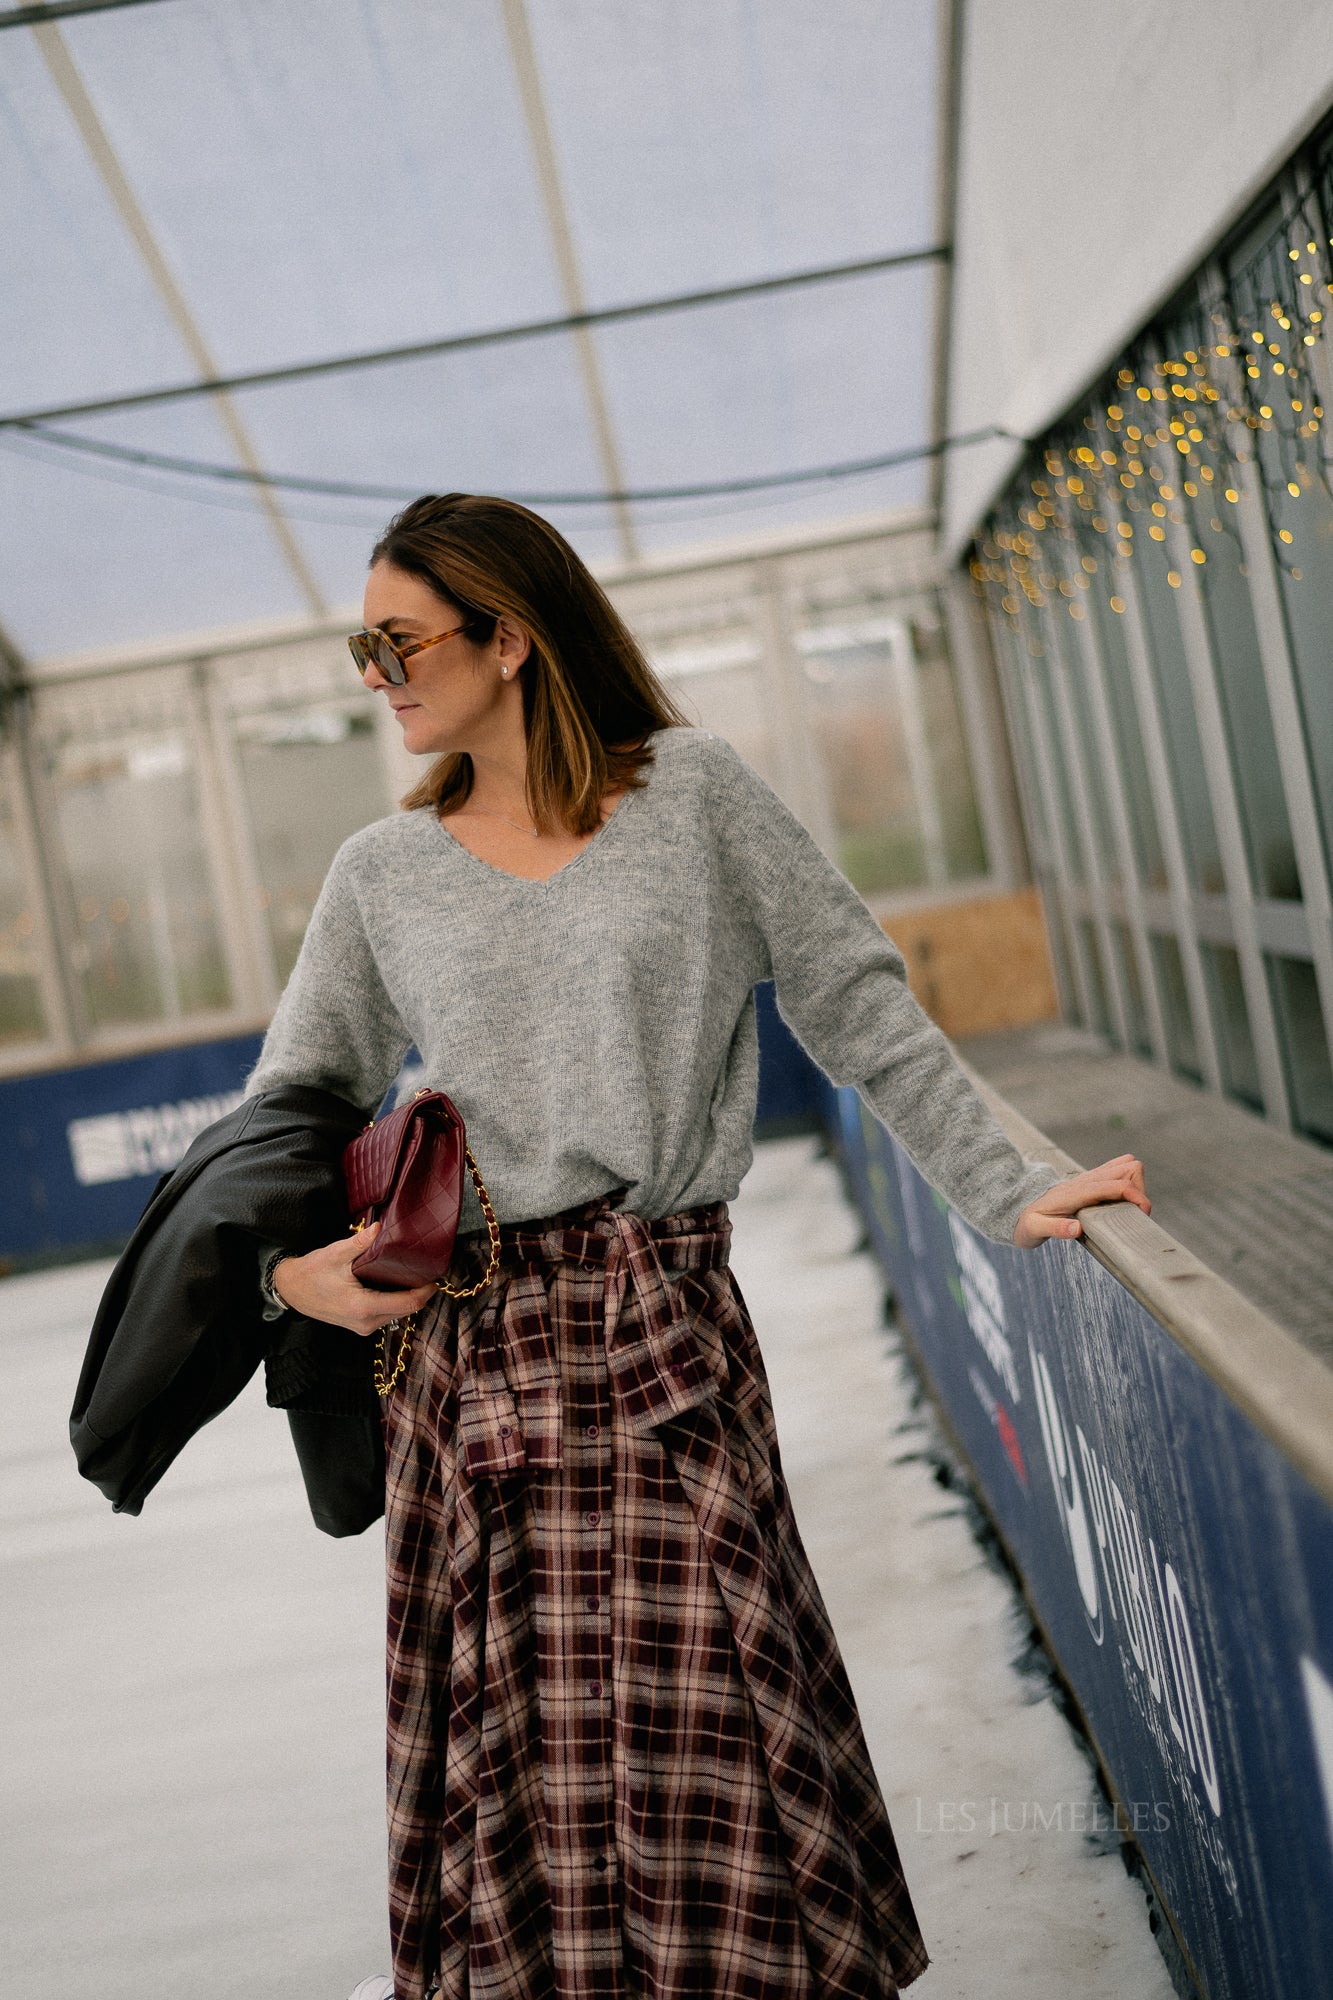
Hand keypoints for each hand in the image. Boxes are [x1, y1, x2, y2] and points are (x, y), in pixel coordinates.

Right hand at [272, 1222, 436, 1335]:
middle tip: (428, 1269)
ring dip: (409, 1297)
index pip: (407, 1303)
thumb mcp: (335, 1254)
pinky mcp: (361, 1325)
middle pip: (407, 1310)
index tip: (436, 1275)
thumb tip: (380, 1227)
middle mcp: (366, 1323)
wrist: (291, 1290)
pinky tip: (397, 1283)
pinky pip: (387, 1314)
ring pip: (398, 1313)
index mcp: (363, 1307)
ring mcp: (363, 1327)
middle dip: (420, 1292)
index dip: (426, 1290)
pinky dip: (396, 1300)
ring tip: (415, 1273)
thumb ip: (360, 1243)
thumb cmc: (311, 1272)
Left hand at [1013, 1154, 1149, 1248]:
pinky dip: (1129, 1182)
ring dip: (1137, 1185)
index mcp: (1079, 1191)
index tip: (1142, 1216)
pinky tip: (1121, 1202)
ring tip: (1130, 1209)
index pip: (1119, 1185)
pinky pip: (1119, 1169)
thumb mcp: (1034, 1229)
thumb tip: (1076, 1229)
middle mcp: (1088, 1179)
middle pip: (1130, 1167)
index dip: (1138, 1198)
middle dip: (1141, 1190)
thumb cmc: (1028, 1222)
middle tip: (1134, 1214)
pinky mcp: (1093, 1178)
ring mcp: (1091, 1176)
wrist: (1020, 1207)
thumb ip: (1055, 1229)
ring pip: (1128, 1164)